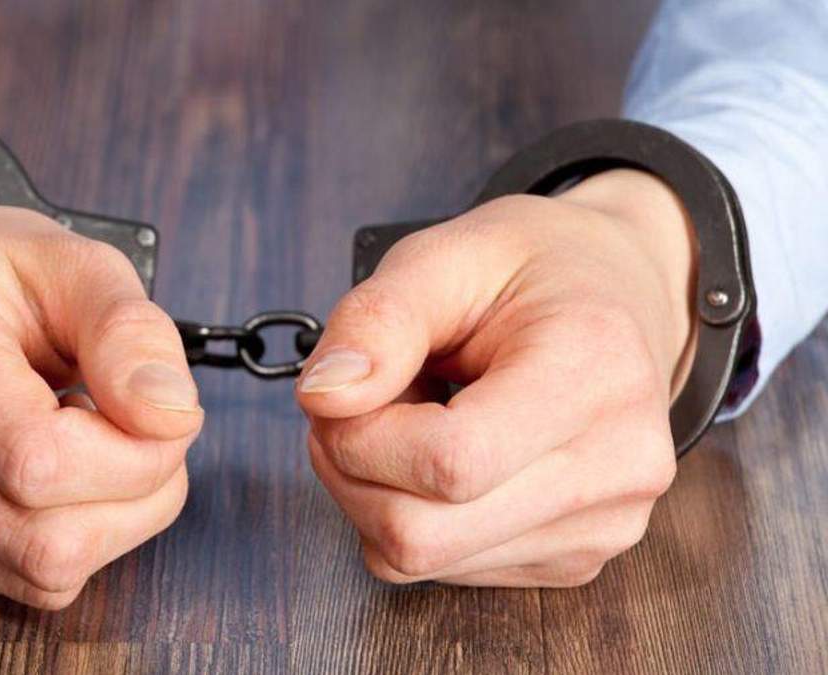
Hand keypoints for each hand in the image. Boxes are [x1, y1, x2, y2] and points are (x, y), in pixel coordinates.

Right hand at [0, 148, 201, 608]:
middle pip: (47, 542)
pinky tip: (27, 478)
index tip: (162, 415)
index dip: (137, 457)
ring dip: (100, 521)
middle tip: (131, 432)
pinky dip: (50, 541)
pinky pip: (9, 586)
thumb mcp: (77, 266)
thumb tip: (171, 417)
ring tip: (80, 446)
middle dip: (133, 495)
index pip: (42, 463)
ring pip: (38, 576)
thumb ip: (131, 334)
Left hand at [297, 169, 694, 585]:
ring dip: (377, 492)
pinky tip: (441, 455)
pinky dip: (414, 513)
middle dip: (352, 470)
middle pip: (422, 535)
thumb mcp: (444, 256)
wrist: (622, 293)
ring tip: (412, 418)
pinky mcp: (575, 559)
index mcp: (594, 373)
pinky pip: (443, 569)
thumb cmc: (531, 270)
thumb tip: (323, 398)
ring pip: (421, 560)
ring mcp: (602, 524)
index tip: (348, 388)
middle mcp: (617, 464)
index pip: (450, 463)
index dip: (363, 437)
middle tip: (360, 404)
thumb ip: (377, 321)